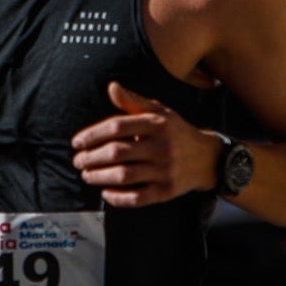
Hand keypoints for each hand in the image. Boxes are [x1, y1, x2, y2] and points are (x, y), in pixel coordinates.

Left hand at [70, 82, 220, 207]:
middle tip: (78, 161)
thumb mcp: (159, 112)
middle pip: (117, 153)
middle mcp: (162, 146)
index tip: (77, 142)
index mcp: (157, 124)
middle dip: (92, 158)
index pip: (117, 126)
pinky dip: (118, 198)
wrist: (208, 158)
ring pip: (124, 176)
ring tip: (86, 175)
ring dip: (99, 177)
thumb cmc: (176, 132)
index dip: (93, 134)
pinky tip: (105, 192)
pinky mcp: (167, 191)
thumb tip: (111, 87)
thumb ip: (133, 101)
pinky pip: (137, 198)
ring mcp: (165, 170)